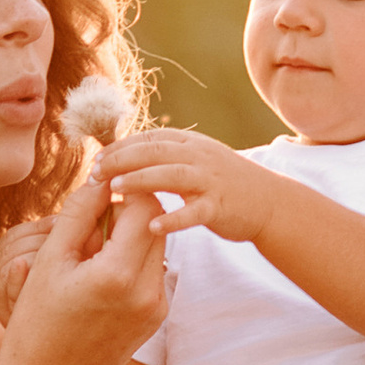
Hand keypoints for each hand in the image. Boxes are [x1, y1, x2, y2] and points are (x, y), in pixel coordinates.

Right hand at [0, 165, 166, 364]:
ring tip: (92, 248)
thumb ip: (79, 213)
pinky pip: (153, 270)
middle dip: (128, 209)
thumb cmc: (37, 323)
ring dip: (131, 234)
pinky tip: (99, 274)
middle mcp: (149, 291)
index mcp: (120, 273)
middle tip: (92, 217)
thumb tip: (102, 177)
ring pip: (157, 244)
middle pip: (157, 222)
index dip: (124, 186)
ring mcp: (157, 307)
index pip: (145, 204)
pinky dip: (132, 260)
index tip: (100, 184)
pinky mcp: (156, 317)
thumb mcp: (50, 261)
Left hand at [97, 125, 268, 242]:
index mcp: (189, 143)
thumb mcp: (195, 160)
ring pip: (171, 175)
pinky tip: (152, 227)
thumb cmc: (223, 183)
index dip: (119, 148)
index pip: (147, 138)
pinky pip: (193, 212)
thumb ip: (165, 157)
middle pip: (154, 152)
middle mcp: (198, 156)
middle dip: (121, 160)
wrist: (268, 201)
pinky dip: (173, 218)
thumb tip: (125, 157)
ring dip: (140, 180)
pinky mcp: (219, 206)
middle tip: (95, 174)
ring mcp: (210, 180)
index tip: (96, 160)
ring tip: (115, 190)